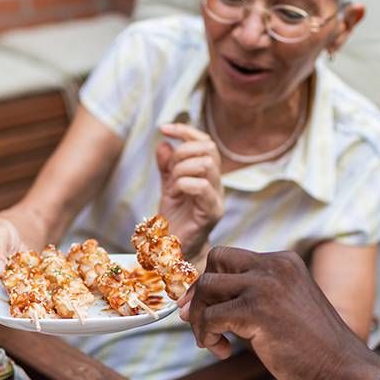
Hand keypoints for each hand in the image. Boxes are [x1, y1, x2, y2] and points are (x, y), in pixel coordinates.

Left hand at [155, 123, 223, 260]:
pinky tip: (175, 194)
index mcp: (208, 175)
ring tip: (172, 186)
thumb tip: (163, 143)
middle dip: (182, 153)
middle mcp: (216, 183)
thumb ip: (166, 166)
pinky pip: (202, 187)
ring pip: (206, 165)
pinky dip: (184, 184)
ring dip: (181, 170)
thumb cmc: (174, 220)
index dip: (186, 131)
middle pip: (208, 149)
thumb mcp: (167, 187)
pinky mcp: (212, 213)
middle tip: (168, 171)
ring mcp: (217, 198)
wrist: (174, 250)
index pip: (205, 142)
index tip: (163, 129)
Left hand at [179, 246, 379, 379]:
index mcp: (284, 261)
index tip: (202, 308)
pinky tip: (223, 352)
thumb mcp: (285, 307)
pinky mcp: (255, 311)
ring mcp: (265, 285)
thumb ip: (254, 297)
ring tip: (212, 341)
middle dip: (199, 292)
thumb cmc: (315, 348)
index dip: (211, 282)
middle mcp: (274, 265)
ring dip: (199, 317)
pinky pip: (210, 317)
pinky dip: (207, 336)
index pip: (231, 258)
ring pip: (206, 287)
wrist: (344, 369)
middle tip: (197, 322)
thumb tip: (201, 302)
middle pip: (215, 260)